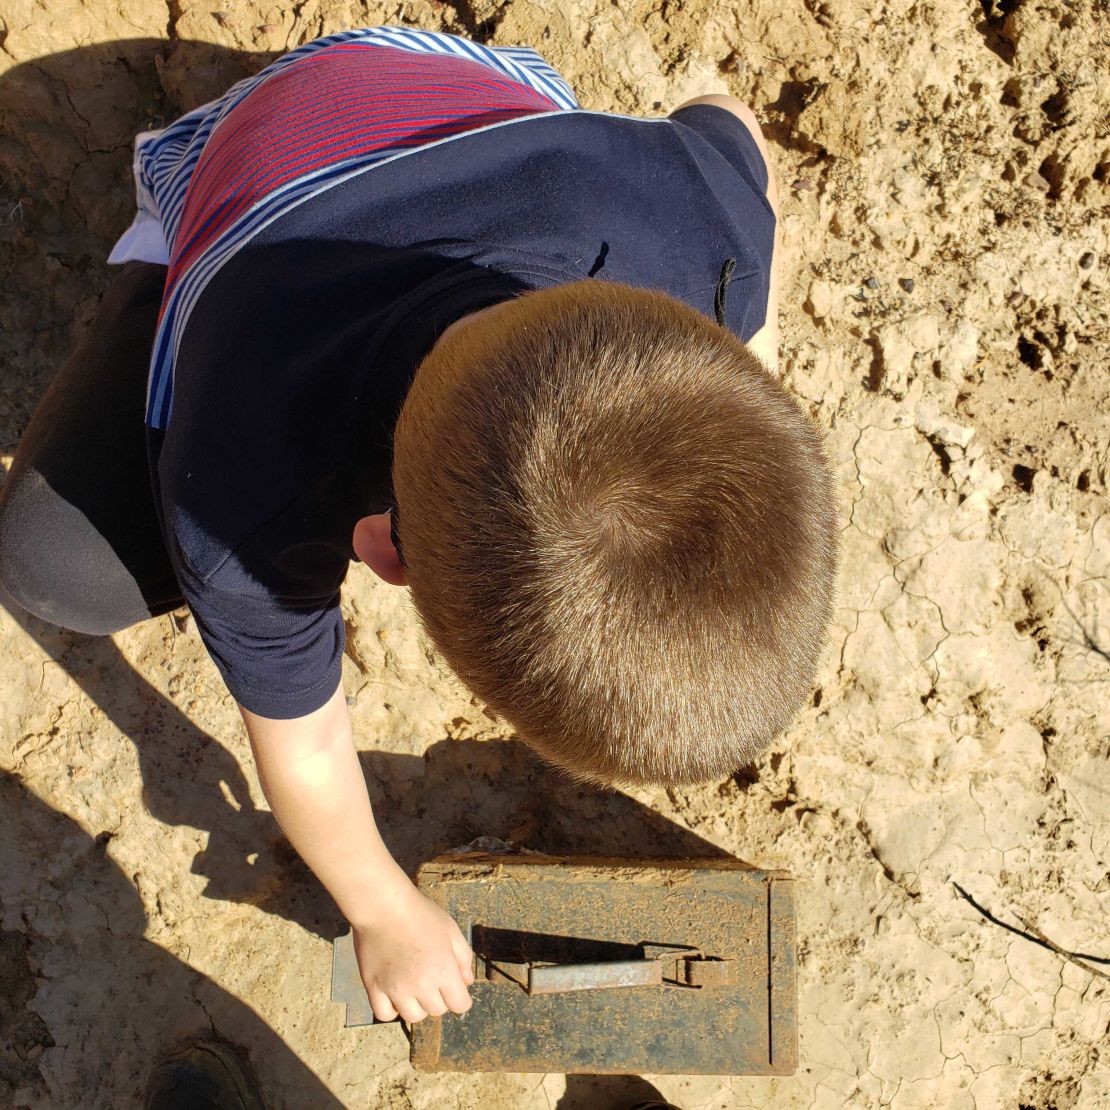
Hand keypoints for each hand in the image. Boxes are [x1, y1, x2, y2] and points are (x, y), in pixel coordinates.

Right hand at [353, 885, 474, 1023]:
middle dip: (439, 998)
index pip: (461, 1005)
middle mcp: (422, 985)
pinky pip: (385, 1014)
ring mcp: (396, 990)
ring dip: (417, 1005)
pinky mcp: (374, 988)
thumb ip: (464, 958)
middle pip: (437, 1011)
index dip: (460, 997)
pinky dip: (392, 1009)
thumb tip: (466, 982)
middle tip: (431, 978)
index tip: (453, 987)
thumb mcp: (451, 930)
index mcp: (444, 971)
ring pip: (413, 1017)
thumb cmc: (421, 914)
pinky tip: (394, 993)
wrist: (385, 906)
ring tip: (413, 985)